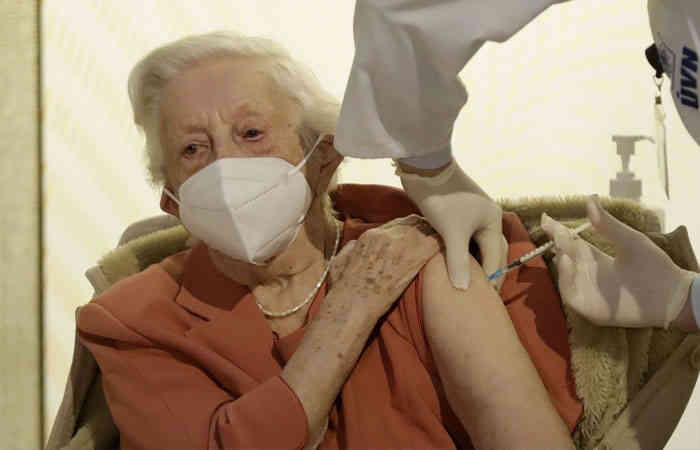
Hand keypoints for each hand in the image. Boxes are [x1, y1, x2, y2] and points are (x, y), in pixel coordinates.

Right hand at [329, 214, 440, 320]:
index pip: (395, 224)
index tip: (414, 235)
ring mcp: (401, 246)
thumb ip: (350, 249)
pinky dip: (441, 244)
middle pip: (411, 223)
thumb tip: (356, 245)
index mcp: (370, 236)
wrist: (353, 304)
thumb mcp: (340, 262)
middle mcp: (387, 236)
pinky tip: (448, 248)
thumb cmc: (344, 289)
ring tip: (442, 240)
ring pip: (424, 229)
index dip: (406, 229)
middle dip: (421, 228)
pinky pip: (434, 243)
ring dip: (432, 234)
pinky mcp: (413, 259)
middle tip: (432, 235)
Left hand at [397, 160, 507, 290]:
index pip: (496, 258)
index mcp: (493, 222)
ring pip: (478, 246)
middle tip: (478, 295)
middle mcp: (488, 219)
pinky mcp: (459, 215)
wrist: (425, 169)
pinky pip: (466, 240)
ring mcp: (474, 217)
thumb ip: (459, 262)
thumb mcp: (452, 232)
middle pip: (492, 252)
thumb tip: (464, 290)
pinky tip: (455, 265)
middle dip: (487, 273)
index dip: (490, 279)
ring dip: (474, 263)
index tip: (483, 300)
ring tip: (467, 284)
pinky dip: (463, 253)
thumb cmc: (443, 200)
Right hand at [540, 195, 695, 327]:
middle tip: (553, 230)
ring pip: (564, 276)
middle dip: (556, 243)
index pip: (570, 243)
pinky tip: (570, 265)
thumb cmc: (653, 266)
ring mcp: (588, 292)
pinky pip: (570, 296)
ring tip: (562, 247)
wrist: (671, 295)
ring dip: (560, 262)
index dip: (557, 231)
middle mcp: (588, 274)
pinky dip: (566, 281)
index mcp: (595, 258)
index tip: (545, 218)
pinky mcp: (591, 309)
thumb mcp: (629, 240)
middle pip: (564, 257)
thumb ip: (607, 224)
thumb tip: (590, 199)